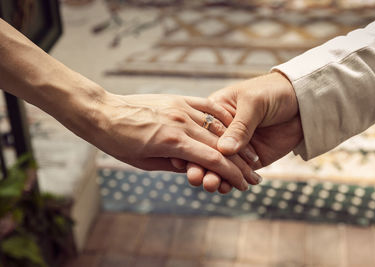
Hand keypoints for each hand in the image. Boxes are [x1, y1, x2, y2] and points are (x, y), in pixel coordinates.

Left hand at [89, 92, 260, 190]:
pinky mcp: (177, 99)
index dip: (231, 174)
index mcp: (171, 142)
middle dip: (240, 163)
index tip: (244, 184)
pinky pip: (206, 106)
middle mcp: (180, 122)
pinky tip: (233, 127)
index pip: (211, 160)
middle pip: (219, 145)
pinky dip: (222, 117)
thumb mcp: (145, 162)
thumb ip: (174, 164)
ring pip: (216, 126)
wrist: (102, 112)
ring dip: (235, 143)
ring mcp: (180, 107)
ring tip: (250, 156)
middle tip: (255, 175)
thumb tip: (196, 168)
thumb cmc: (118, 142)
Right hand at [185, 72, 302, 192]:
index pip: (199, 131)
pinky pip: (237, 174)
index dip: (191, 146)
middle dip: (199, 166)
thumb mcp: (254, 103)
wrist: (303, 101)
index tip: (182, 161)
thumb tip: (223, 150)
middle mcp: (222, 132)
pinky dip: (230, 182)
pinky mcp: (250, 160)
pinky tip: (225, 188)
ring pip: (220, 166)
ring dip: (213, 177)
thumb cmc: (274, 93)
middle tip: (195, 178)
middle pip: (206, 151)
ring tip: (212, 186)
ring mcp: (236, 147)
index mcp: (216, 112)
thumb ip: (240, 126)